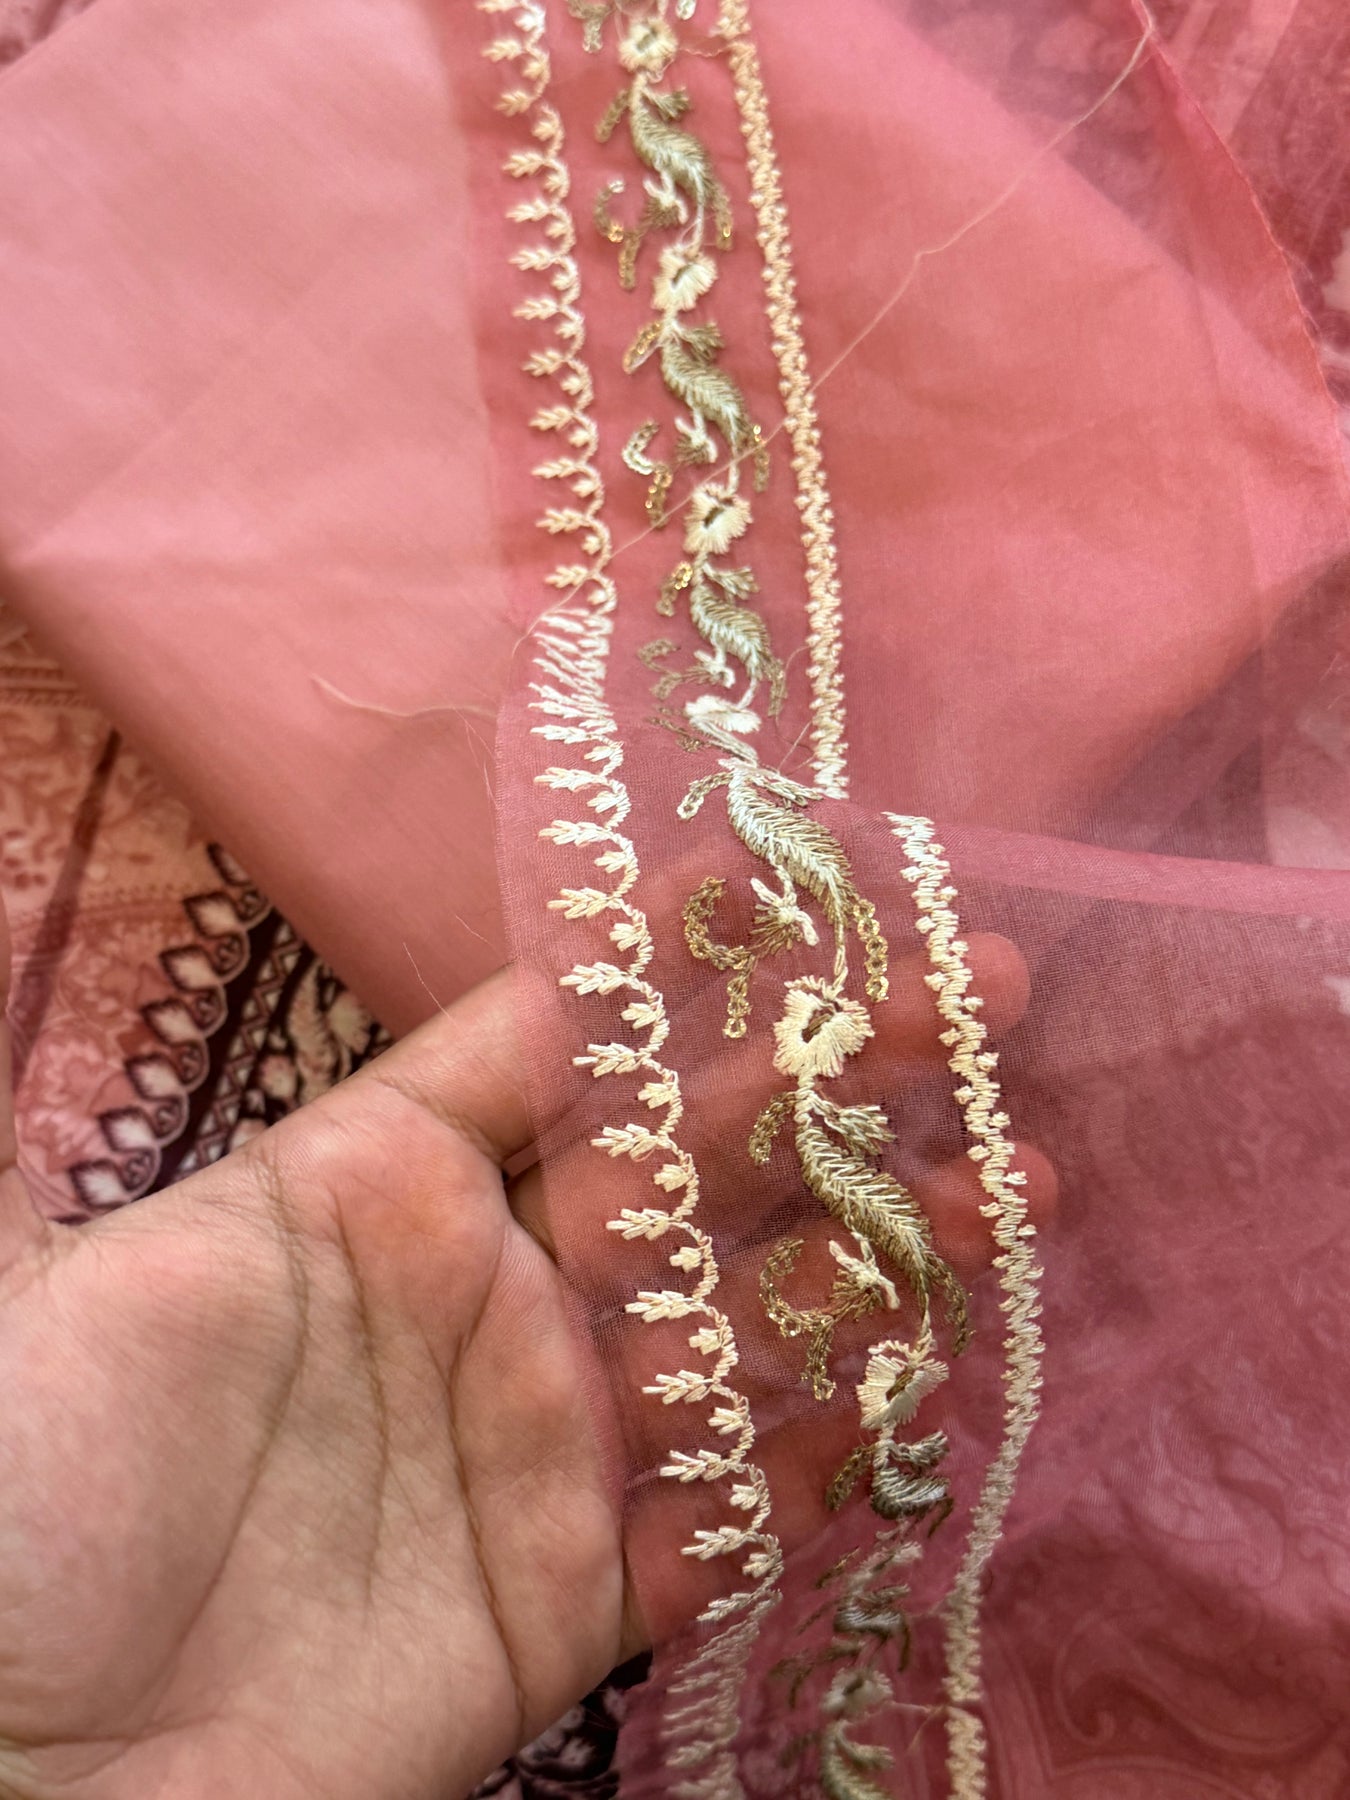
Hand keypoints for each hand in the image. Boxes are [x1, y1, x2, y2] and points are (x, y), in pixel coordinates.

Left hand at [0, 902, 1048, 1799]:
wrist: (14, 1775)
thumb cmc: (40, 1490)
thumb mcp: (121, 1271)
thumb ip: (214, 1111)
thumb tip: (181, 920)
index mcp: (370, 1187)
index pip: (554, 1040)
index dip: (674, 956)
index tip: (795, 872)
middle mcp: (478, 1297)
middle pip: (690, 1167)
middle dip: (832, 1079)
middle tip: (975, 1000)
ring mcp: (538, 1444)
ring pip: (743, 1330)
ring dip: (879, 1252)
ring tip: (1010, 1177)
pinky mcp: (570, 1599)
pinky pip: (727, 1514)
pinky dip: (829, 1451)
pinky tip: (932, 1370)